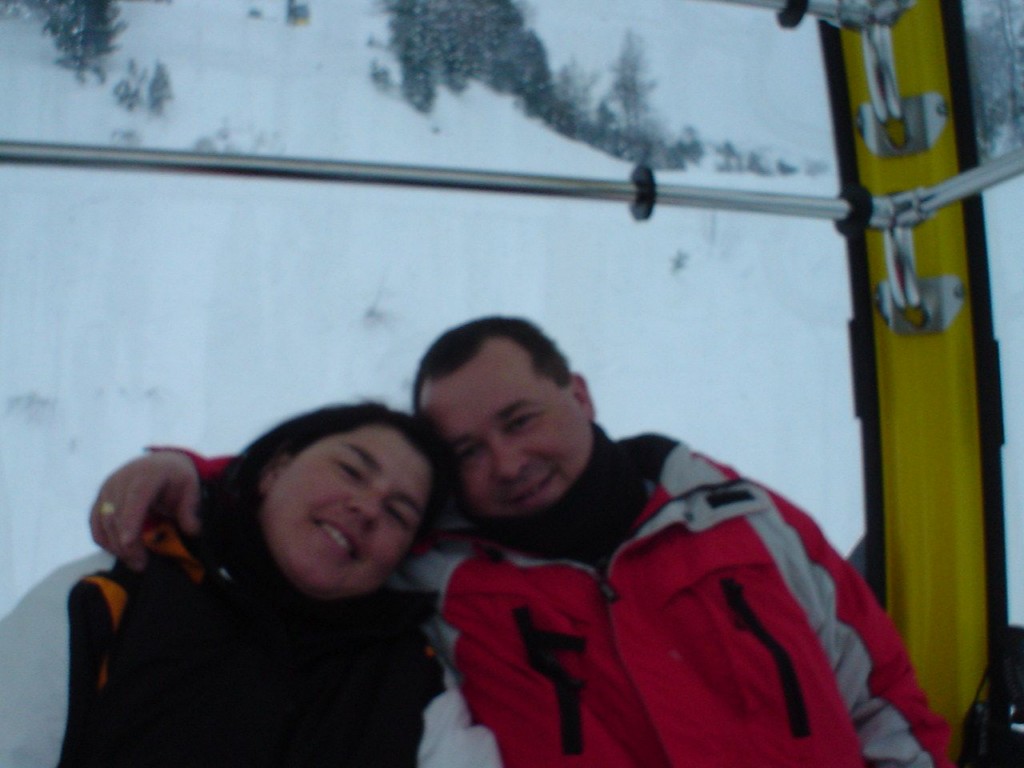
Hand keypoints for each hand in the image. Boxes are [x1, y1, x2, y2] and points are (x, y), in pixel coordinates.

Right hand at [89, 452, 201, 570]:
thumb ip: (190, 509)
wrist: (161, 462)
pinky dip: (106, 541)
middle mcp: (121, 479)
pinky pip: (96, 525)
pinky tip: (122, 552)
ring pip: (103, 523)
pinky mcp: (100, 500)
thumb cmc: (177, 477)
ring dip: (116, 547)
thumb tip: (192, 531)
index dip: (130, 521)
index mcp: (147, 474)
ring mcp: (107, 489)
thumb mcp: (191, 488)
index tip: (129, 543)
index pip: (135, 498)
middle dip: (127, 544)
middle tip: (142, 565)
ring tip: (136, 563)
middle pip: (116, 515)